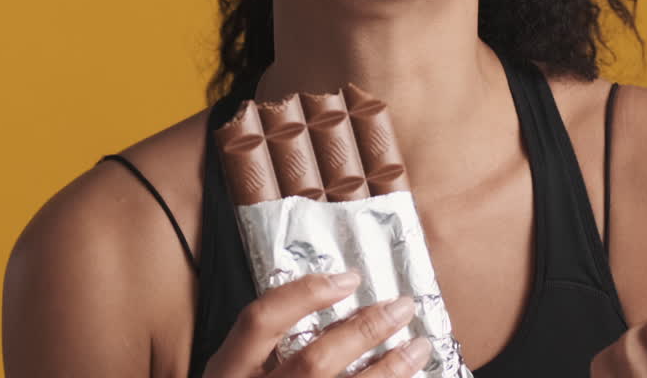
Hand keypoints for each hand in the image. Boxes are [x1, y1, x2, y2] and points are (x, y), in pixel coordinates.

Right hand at [203, 270, 431, 377]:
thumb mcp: (234, 372)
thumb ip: (264, 346)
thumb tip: (330, 299)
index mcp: (229, 374)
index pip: (261, 320)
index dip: (306, 293)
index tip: (350, 278)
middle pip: (315, 361)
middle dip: (364, 330)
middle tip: (401, 307)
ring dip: (389, 371)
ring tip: (417, 348)